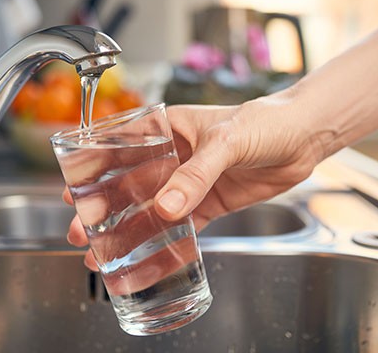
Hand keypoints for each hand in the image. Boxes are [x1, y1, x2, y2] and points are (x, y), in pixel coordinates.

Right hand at [65, 96, 325, 269]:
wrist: (303, 138)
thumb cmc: (265, 122)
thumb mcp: (226, 142)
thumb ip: (196, 173)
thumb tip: (166, 207)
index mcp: (168, 129)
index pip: (122, 147)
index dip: (94, 168)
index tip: (74, 189)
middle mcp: (174, 156)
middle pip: (130, 183)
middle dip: (104, 207)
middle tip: (82, 230)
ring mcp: (190, 181)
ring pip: (152, 208)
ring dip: (129, 229)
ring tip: (105, 250)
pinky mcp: (209, 202)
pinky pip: (183, 225)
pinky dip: (165, 240)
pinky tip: (147, 255)